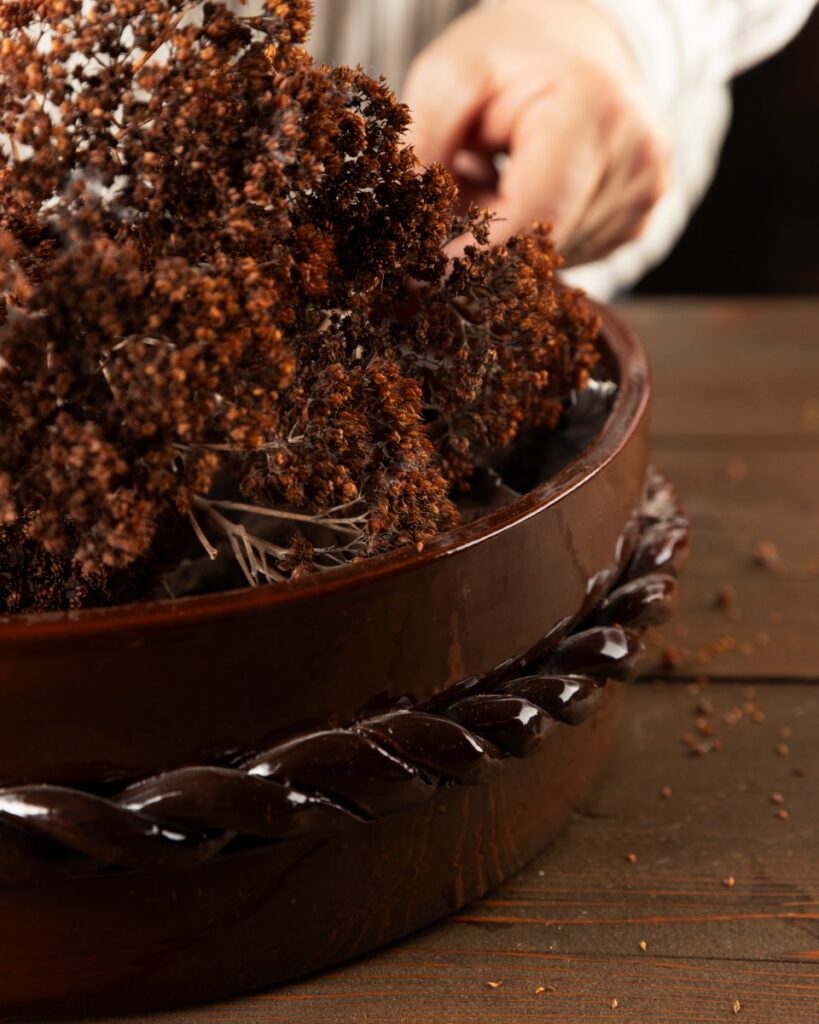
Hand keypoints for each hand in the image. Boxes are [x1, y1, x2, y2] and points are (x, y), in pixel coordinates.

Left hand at [404, 0, 669, 263]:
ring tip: (489, 178)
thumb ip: (426, 143)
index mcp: (593, 113)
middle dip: (484, 238)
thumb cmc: (513, 54)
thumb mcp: (451, 75)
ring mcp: (644, 197)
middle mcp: (635, 161)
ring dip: (507, 236)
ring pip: (550, 257)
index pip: (532, 215)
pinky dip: (533, 236)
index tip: (425, 275)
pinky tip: (521, 192)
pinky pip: (570, 254)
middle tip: (447, 203)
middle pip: (538, 243)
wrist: (582, 44)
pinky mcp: (637, 221)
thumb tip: (408, 221)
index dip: (476, 253)